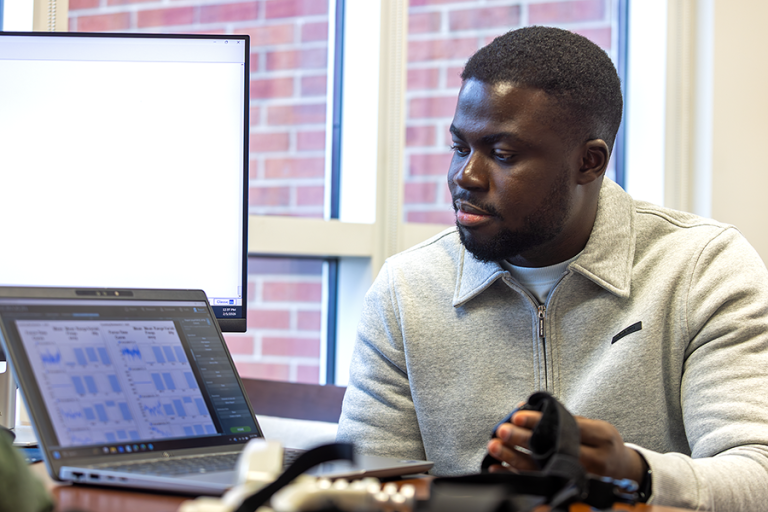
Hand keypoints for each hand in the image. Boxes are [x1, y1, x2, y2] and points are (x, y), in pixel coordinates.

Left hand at [486, 410, 646, 482]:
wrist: (625, 471)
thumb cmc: (604, 443)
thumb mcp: (594, 426)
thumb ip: (564, 417)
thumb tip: (524, 406)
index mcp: (601, 437)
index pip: (566, 426)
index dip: (540, 421)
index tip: (517, 415)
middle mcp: (594, 459)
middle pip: (552, 448)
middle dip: (524, 439)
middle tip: (502, 430)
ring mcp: (582, 477)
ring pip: (543, 468)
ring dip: (515, 459)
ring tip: (495, 447)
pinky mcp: (571, 489)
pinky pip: (539, 483)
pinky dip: (517, 476)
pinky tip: (500, 468)